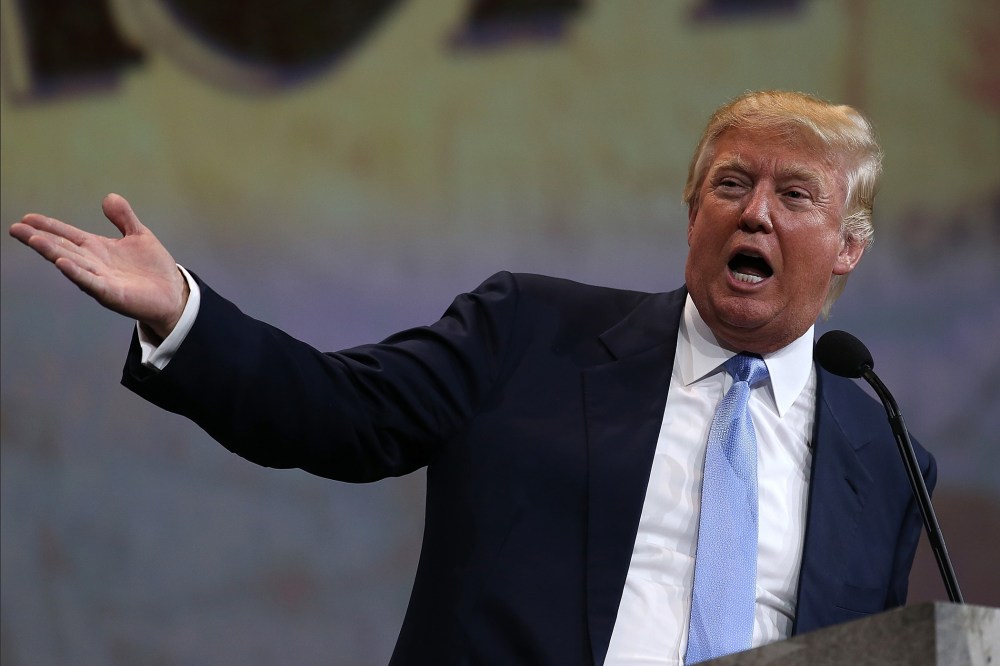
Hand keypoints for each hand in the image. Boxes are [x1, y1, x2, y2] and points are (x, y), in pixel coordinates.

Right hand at [9, 193, 189, 340]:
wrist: (173, 294)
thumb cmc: (153, 268)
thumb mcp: (139, 236)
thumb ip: (124, 218)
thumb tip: (108, 197)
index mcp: (97, 248)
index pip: (67, 234)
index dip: (48, 226)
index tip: (26, 218)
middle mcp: (94, 263)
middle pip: (62, 248)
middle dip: (40, 238)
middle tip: (16, 228)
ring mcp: (101, 279)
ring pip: (72, 263)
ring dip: (52, 252)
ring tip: (34, 240)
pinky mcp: (112, 293)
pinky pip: (91, 282)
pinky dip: (76, 273)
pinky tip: (62, 263)